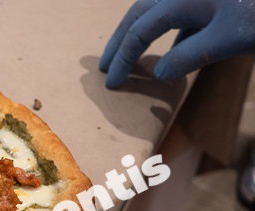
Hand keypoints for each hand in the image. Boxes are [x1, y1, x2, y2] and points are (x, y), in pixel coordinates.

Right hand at [100, 0, 254, 87]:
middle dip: (121, 41)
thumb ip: (189, 56)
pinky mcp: (214, 1)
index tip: (111, 82)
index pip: (140, 30)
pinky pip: (182, 14)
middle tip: (104, 65)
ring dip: (142, 35)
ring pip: (159, 12)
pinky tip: (174, 52)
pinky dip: (170, 33)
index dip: (122, 57)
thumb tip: (158, 72)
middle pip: (140, 14)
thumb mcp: (227, 40)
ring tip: (130, 57)